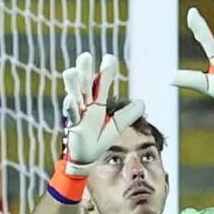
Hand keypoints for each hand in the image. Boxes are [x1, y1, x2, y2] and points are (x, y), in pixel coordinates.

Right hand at [60, 52, 144, 176]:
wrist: (88, 157)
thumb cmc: (99, 138)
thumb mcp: (116, 125)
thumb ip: (128, 115)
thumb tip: (142, 103)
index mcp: (97, 100)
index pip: (101, 81)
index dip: (105, 70)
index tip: (109, 58)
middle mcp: (86, 103)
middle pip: (84, 83)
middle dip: (84, 70)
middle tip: (85, 56)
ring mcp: (79, 113)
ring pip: (74, 94)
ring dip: (72, 83)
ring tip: (72, 71)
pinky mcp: (74, 125)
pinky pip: (71, 113)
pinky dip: (70, 106)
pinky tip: (70, 98)